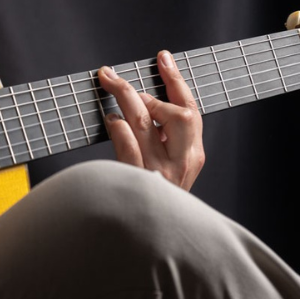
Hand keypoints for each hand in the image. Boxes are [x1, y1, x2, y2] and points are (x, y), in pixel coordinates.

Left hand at [97, 51, 204, 189]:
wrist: (157, 241)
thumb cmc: (159, 199)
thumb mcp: (172, 169)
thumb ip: (165, 140)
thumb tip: (138, 101)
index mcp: (193, 156)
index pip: (190, 110)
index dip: (175, 80)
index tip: (163, 57)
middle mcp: (181, 163)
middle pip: (173, 113)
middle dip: (142, 89)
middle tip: (113, 75)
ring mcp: (160, 174)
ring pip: (142, 122)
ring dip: (122, 98)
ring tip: (106, 85)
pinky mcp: (137, 183)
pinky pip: (127, 146)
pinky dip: (117, 128)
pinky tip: (110, 120)